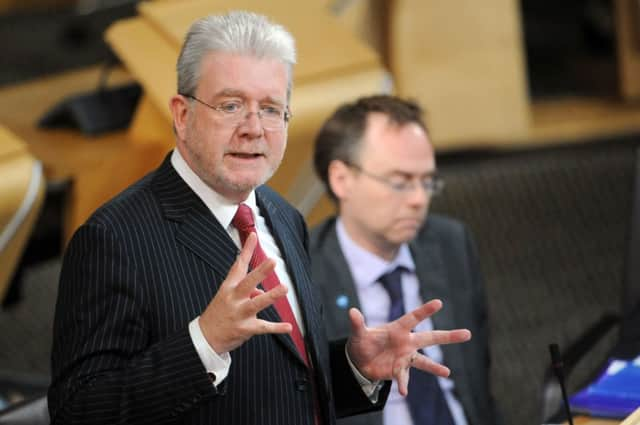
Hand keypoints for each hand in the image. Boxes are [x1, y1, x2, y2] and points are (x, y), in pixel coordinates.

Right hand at [198, 233, 291, 352]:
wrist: (204, 337)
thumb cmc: (219, 313)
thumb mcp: (228, 297)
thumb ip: (247, 291)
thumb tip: (262, 292)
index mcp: (228, 287)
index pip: (238, 265)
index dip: (246, 250)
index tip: (253, 236)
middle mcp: (233, 298)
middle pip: (248, 282)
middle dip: (260, 272)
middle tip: (273, 261)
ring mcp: (239, 314)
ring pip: (257, 303)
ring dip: (271, 296)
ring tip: (284, 288)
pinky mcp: (245, 329)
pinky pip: (263, 327)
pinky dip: (276, 328)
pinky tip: (288, 327)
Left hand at [346, 299, 470, 395]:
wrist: (360, 360)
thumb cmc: (362, 341)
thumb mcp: (358, 333)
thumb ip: (357, 323)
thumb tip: (352, 312)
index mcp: (398, 329)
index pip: (414, 318)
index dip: (425, 310)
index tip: (439, 303)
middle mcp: (406, 342)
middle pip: (430, 338)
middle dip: (448, 336)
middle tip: (467, 334)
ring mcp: (405, 357)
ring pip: (424, 362)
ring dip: (435, 368)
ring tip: (447, 373)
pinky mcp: (399, 370)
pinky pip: (403, 378)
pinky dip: (403, 385)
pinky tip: (403, 392)